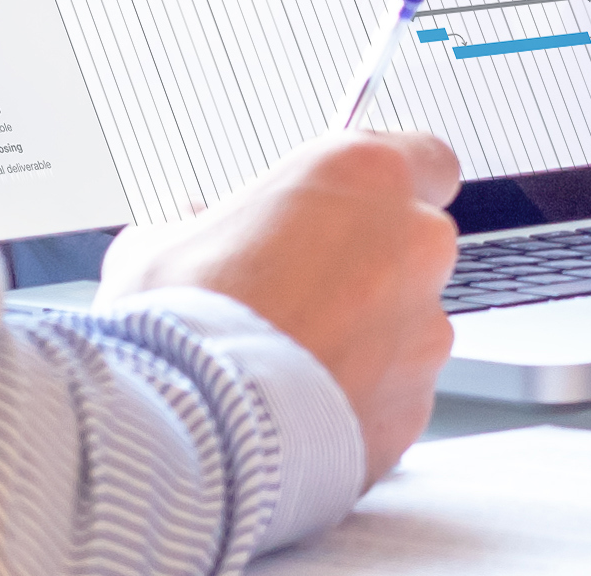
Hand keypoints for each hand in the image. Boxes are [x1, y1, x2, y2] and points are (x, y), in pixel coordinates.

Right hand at [100, 128, 460, 485]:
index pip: (426, 160)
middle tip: (297, 295)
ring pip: (407, 327)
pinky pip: (395, 396)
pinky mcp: (414, 407)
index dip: (383, 192)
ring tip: (288, 365)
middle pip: (414, 247)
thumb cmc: (181, 328)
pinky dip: (360, 402)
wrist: (189, 430)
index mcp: (366, 177)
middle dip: (367, 269)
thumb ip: (202, 226)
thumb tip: (188, 233)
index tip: (349, 211)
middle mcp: (414, 245)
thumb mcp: (164, 241)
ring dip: (364, 340)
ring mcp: (423, 330)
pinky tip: (298, 412)